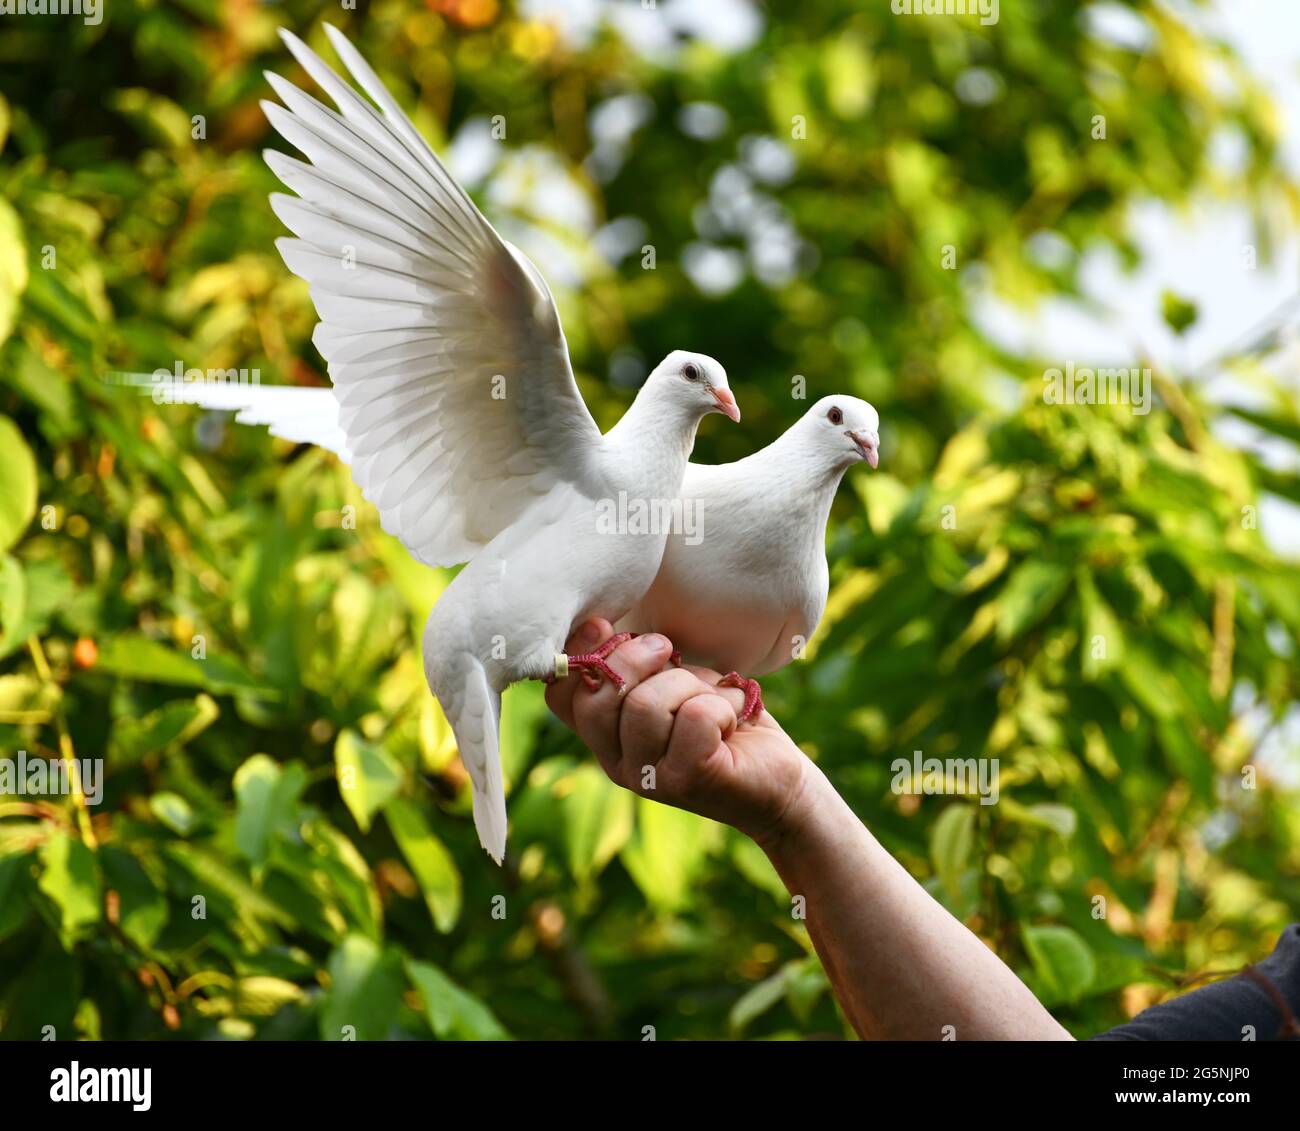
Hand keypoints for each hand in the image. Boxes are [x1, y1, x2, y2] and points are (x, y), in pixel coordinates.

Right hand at [544, 619, 812, 843]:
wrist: (781, 780)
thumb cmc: (724, 721)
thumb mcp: (674, 684)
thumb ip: (640, 667)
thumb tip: (601, 624)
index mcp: (608, 737)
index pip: (560, 698)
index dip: (576, 653)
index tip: (606, 625)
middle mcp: (618, 763)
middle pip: (597, 700)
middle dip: (636, 658)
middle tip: (670, 651)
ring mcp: (650, 779)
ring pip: (647, 704)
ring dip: (692, 685)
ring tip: (717, 698)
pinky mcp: (689, 781)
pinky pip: (694, 717)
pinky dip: (723, 704)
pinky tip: (736, 719)